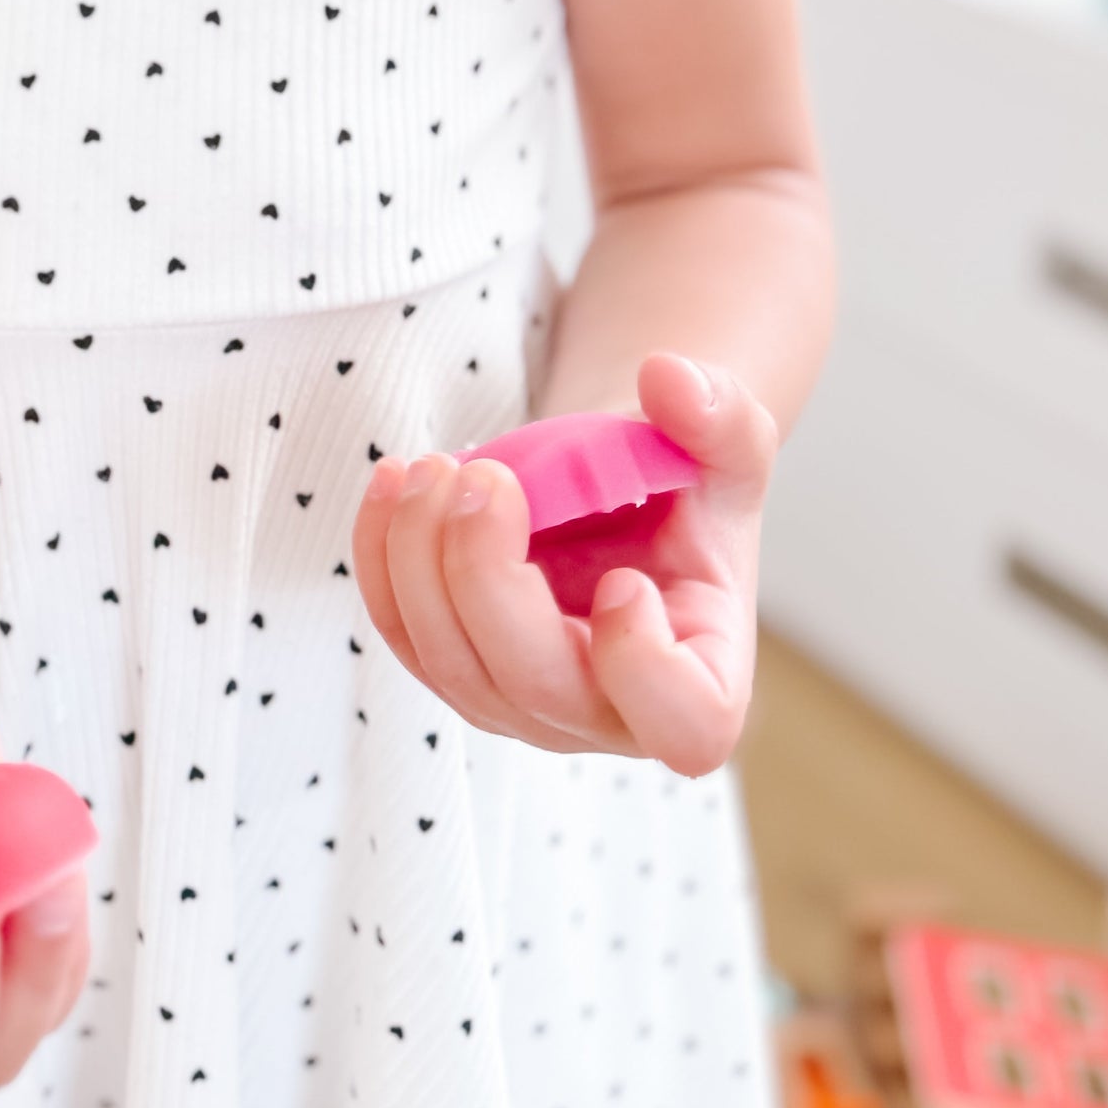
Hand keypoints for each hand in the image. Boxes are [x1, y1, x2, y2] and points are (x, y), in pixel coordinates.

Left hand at [349, 352, 775, 776]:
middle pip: (534, 686)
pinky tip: (392, 482)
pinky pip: (401, 633)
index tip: (622, 579)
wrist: (616, 493)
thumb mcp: (725, 445)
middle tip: (484, 477)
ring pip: (450, 662)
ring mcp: (523, 704)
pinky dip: (382, 557)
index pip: (684, 728)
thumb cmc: (683, 486)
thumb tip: (668, 379)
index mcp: (702, 682)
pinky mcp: (457, 668)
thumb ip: (719, 415)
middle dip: (488, 577)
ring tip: (435, 467)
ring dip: (423, 558)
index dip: (641, 663)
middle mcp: (608, 715)